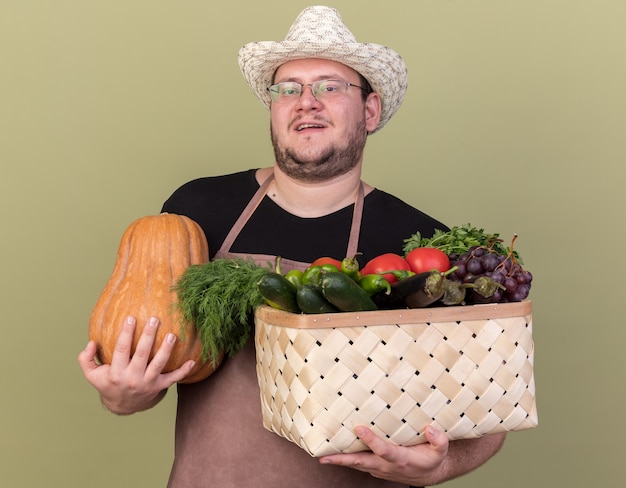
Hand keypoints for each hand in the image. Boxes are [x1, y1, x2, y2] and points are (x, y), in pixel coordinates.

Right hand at [78, 316, 195, 414]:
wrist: (123, 406)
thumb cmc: (108, 384)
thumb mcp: (92, 375)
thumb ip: (86, 359)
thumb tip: (91, 343)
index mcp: (116, 373)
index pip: (121, 350)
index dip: (126, 334)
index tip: (131, 318)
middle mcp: (133, 378)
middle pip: (142, 354)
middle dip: (149, 336)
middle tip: (155, 319)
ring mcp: (147, 384)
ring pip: (159, 365)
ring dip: (166, 350)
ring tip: (172, 335)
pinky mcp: (159, 387)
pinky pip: (173, 379)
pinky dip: (183, 371)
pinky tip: (192, 361)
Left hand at [319, 425, 447, 485]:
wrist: (427, 473)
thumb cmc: (432, 457)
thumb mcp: (441, 450)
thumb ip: (438, 440)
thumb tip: (431, 429)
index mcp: (401, 459)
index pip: (384, 450)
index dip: (371, 440)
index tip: (359, 427)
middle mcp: (386, 465)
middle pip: (361, 462)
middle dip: (343, 459)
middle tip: (325, 457)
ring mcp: (379, 468)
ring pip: (356, 464)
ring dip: (339, 461)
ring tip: (321, 455)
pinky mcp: (375, 466)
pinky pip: (358, 463)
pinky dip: (345, 459)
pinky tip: (332, 452)